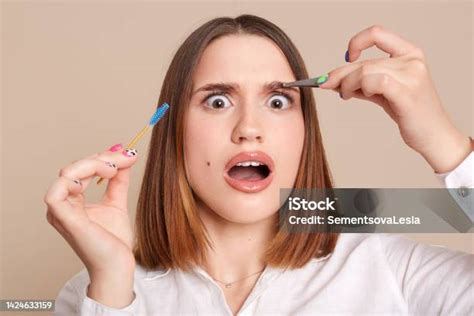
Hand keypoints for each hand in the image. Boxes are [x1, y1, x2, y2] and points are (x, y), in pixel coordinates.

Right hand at [44, 144, 138, 306]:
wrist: (119, 264)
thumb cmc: (114, 240)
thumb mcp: (117, 202)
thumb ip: (118, 180)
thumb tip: (126, 156)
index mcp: (72, 201)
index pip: (81, 170)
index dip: (103, 158)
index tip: (128, 154)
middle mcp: (62, 205)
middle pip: (75, 168)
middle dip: (102, 158)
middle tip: (125, 157)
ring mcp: (61, 213)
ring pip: (67, 174)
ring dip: (92, 164)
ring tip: (114, 168)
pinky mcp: (65, 220)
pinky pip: (56, 193)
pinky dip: (74, 180)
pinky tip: (98, 178)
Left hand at [319, 25, 471, 172]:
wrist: (433, 135)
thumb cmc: (409, 113)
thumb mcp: (384, 92)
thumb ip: (363, 83)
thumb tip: (333, 79)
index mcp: (409, 53)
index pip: (377, 34)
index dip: (357, 43)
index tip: (347, 57)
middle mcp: (412, 60)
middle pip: (364, 61)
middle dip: (339, 74)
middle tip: (325, 83)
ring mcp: (411, 75)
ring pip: (364, 71)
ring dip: (346, 83)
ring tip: (344, 95)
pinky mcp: (406, 93)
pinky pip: (374, 82)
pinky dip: (359, 88)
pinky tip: (356, 96)